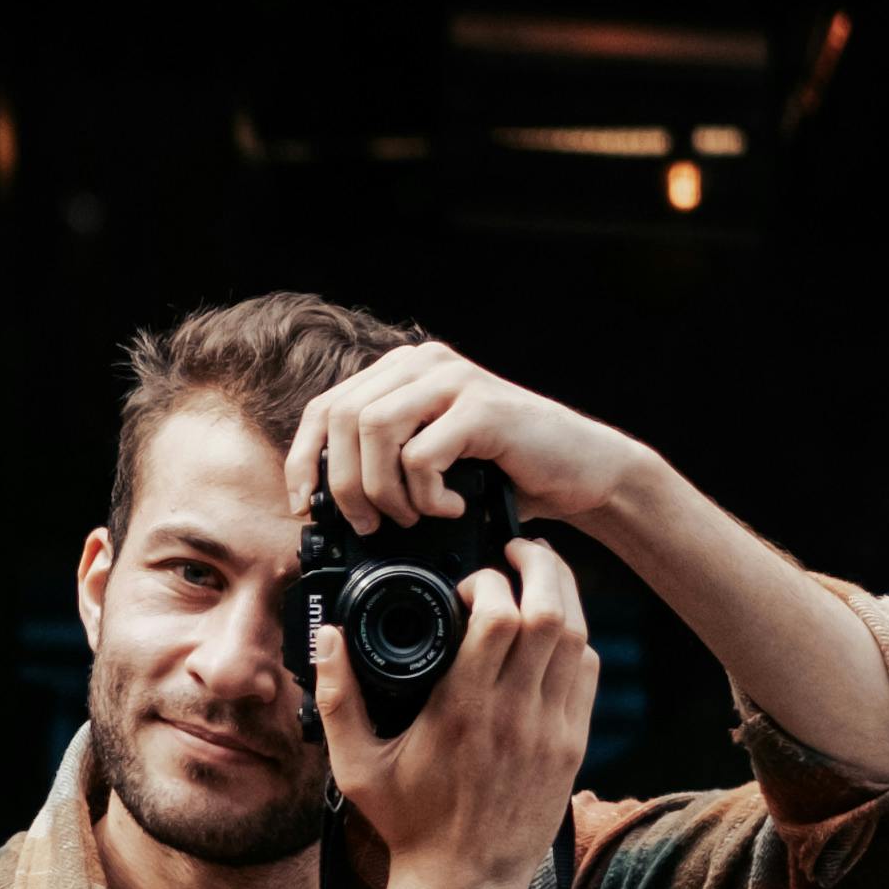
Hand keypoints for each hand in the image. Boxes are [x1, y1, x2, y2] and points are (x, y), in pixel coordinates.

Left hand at [286, 338, 642, 542]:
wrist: (583, 472)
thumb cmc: (507, 476)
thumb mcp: (431, 465)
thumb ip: (382, 465)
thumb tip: (319, 505)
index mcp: (403, 372)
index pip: (325, 407)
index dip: (304, 459)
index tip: (304, 506)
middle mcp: (423, 364)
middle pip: (342, 417)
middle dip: (344, 484)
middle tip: (372, 525)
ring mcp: (453, 379)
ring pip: (374, 429)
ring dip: (383, 489)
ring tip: (414, 516)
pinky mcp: (481, 405)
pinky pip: (421, 453)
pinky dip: (427, 494)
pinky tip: (453, 508)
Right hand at [314, 537, 596, 888]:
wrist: (464, 885)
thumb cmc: (409, 824)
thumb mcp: (355, 765)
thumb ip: (338, 696)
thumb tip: (328, 637)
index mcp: (464, 711)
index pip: (500, 618)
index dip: (488, 581)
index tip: (467, 583)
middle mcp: (516, 715)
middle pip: (551, 613)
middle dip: (538, 565)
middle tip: (516, 550)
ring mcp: (552, 731)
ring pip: (578, 637)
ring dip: (562, 595)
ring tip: (537, 576)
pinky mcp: (572, 747)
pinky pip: (587, 674)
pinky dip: (575, 640)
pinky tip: (551, 632)